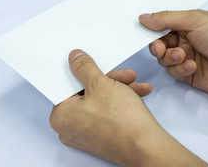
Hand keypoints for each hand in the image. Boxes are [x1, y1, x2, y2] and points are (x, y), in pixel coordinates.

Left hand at [50, 49, 207, 166]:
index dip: (82, 71)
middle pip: (86, 92)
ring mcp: (86, 134)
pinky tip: (136, 95)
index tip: (90, 64)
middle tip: (121, 75)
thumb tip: (75, 59)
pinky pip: (107, 112)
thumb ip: (85, 68)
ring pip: (100, 101)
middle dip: (108, 80)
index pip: (67, 85)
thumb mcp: (100, 83)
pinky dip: (120, 102)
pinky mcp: (101, 137)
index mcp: (60, 116)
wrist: (146, 147)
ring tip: (135, 85)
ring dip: (118, 89)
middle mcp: (70, 128)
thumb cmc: (121, 122)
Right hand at [139, 10, 207, 95]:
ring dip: (171, 58)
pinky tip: (193, 66)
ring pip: (163, 60)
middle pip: (158, 44)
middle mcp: (184, 40)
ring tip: (184, 56)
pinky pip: (172, 72)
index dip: (151, 31)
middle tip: (162, 48)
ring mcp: (185, 57)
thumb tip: (144, 17)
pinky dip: (180, 69)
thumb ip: (166, 19)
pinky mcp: (187, 73)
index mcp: (185, 24)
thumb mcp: (193, 20)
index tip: (145, 33)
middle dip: (158, 47)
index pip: (160, 26)